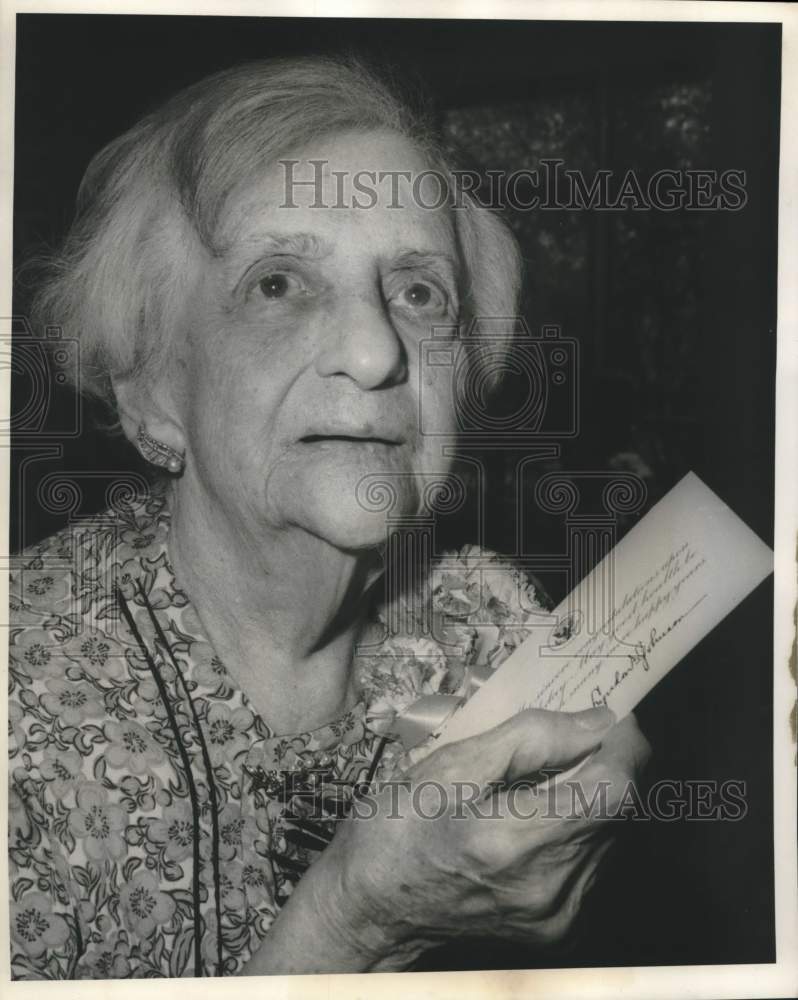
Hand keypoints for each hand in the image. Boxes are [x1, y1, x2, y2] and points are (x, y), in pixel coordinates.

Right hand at [307, 706, 650, 969]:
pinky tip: (543, 812)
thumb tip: (598, 721)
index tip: (611, 714)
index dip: (625, 744)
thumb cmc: (400, 826)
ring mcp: (558, 916)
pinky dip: (581, 825)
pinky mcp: (560, 927)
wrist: (373, 905)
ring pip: (612, 835)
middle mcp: (549, 889)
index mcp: (515, 843)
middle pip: (619, 811)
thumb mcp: (450, 765)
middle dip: (606, 762)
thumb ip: (530, 739)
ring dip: (594, 793)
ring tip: (549, 773)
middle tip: (572, 733)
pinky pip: (594, 860)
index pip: (614, 790)